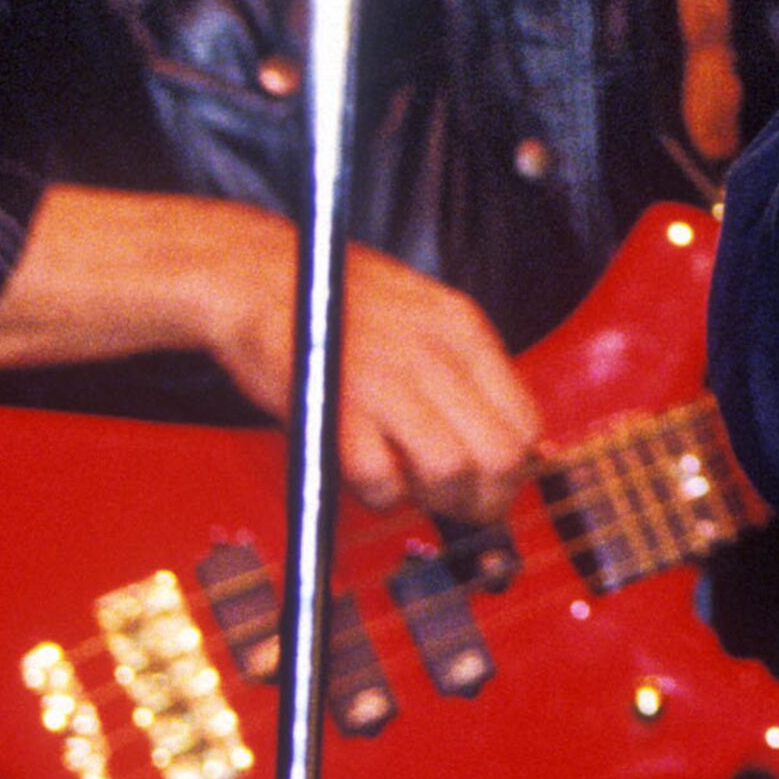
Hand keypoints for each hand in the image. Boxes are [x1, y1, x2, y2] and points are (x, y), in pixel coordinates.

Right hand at [170, 219, 539, 517]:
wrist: (253, 274)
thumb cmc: (333, 301)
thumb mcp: (421, 313)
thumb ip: (464, 369)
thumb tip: (509, 440)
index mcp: (461, 327)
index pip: (525, 422)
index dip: (513, 468)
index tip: (490, 482)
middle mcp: (433, 352)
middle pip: (498, 457)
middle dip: (483, 499)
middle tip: (454, 504)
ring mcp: (386, 380)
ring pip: (450, 472)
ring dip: (430, 498)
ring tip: (403, 482)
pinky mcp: (337, 409)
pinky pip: (382, 481)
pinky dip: (377, 493)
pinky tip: (362, 472)